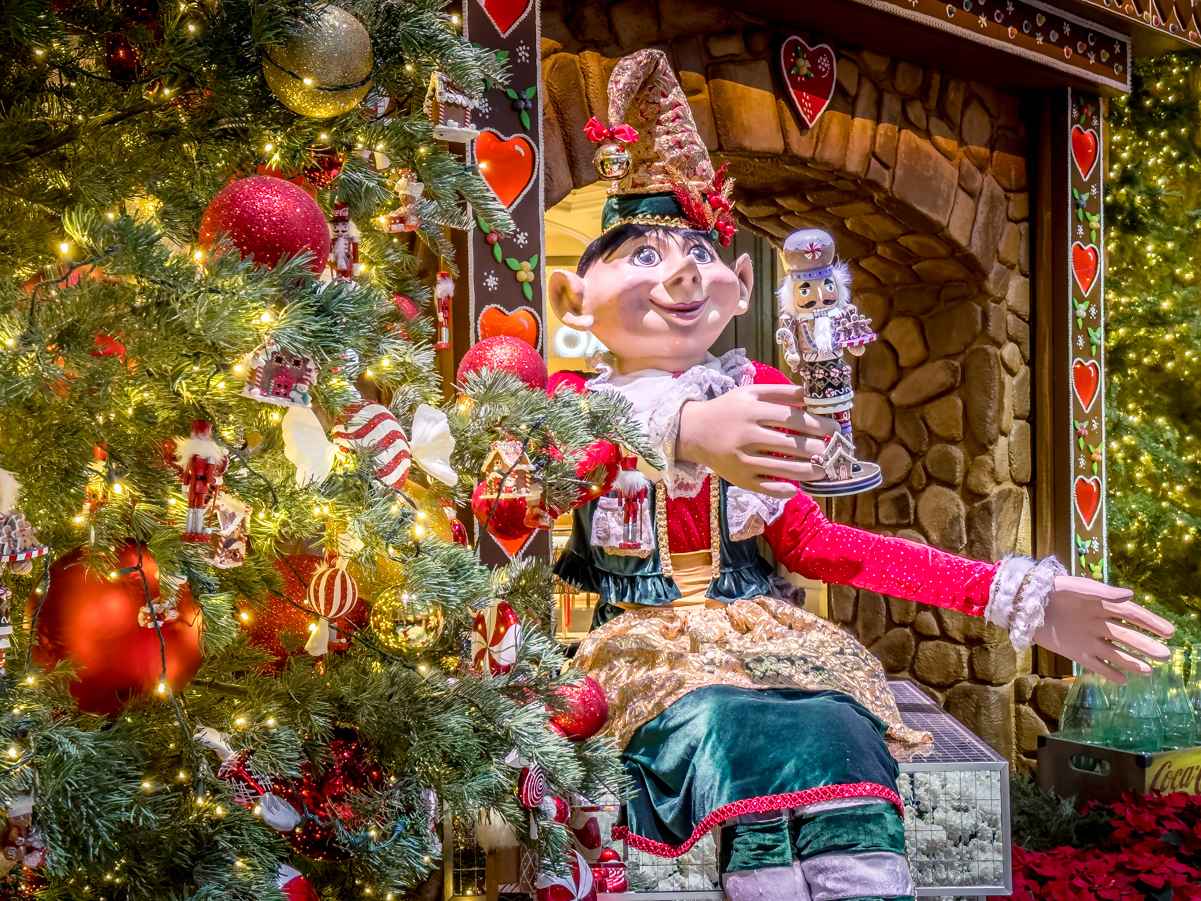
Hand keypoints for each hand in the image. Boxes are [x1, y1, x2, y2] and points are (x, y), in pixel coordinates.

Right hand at [676, 383, 836, 497]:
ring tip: (823, 469)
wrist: (692, 432)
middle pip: (791, 445)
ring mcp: (743, 459)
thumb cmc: (727, 409)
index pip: (793, 419)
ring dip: (809, 471)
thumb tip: (812, 395)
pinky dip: (784, 489)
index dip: (818, 424)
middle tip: (832, 450)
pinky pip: (766, 487)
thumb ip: (781, 392)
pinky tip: (796, 487)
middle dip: (818, 448)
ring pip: (783, 468)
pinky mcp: (739, 478)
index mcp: (752, 411)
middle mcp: (747, 435)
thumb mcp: (751, 393)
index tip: (835, 428)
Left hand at [1034, 575, 1173, 682]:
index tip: (1169, 631)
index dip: (1150, 622)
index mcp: (1101, 605)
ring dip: (1131, 662)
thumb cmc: (1050, 589)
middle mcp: (1098, 623)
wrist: (1023, 603)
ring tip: (1148, 671)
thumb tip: (1130, 595)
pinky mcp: (1074, 651)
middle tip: (1165, 655)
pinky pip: (1095, 664)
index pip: (1132, 615)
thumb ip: (1101, 591)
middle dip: (1146, 645)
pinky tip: (1123, 680)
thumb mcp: (1075, 587)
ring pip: (1114, 653)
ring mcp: (1087, 638)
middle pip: (1127, 636)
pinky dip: (1108, 672)